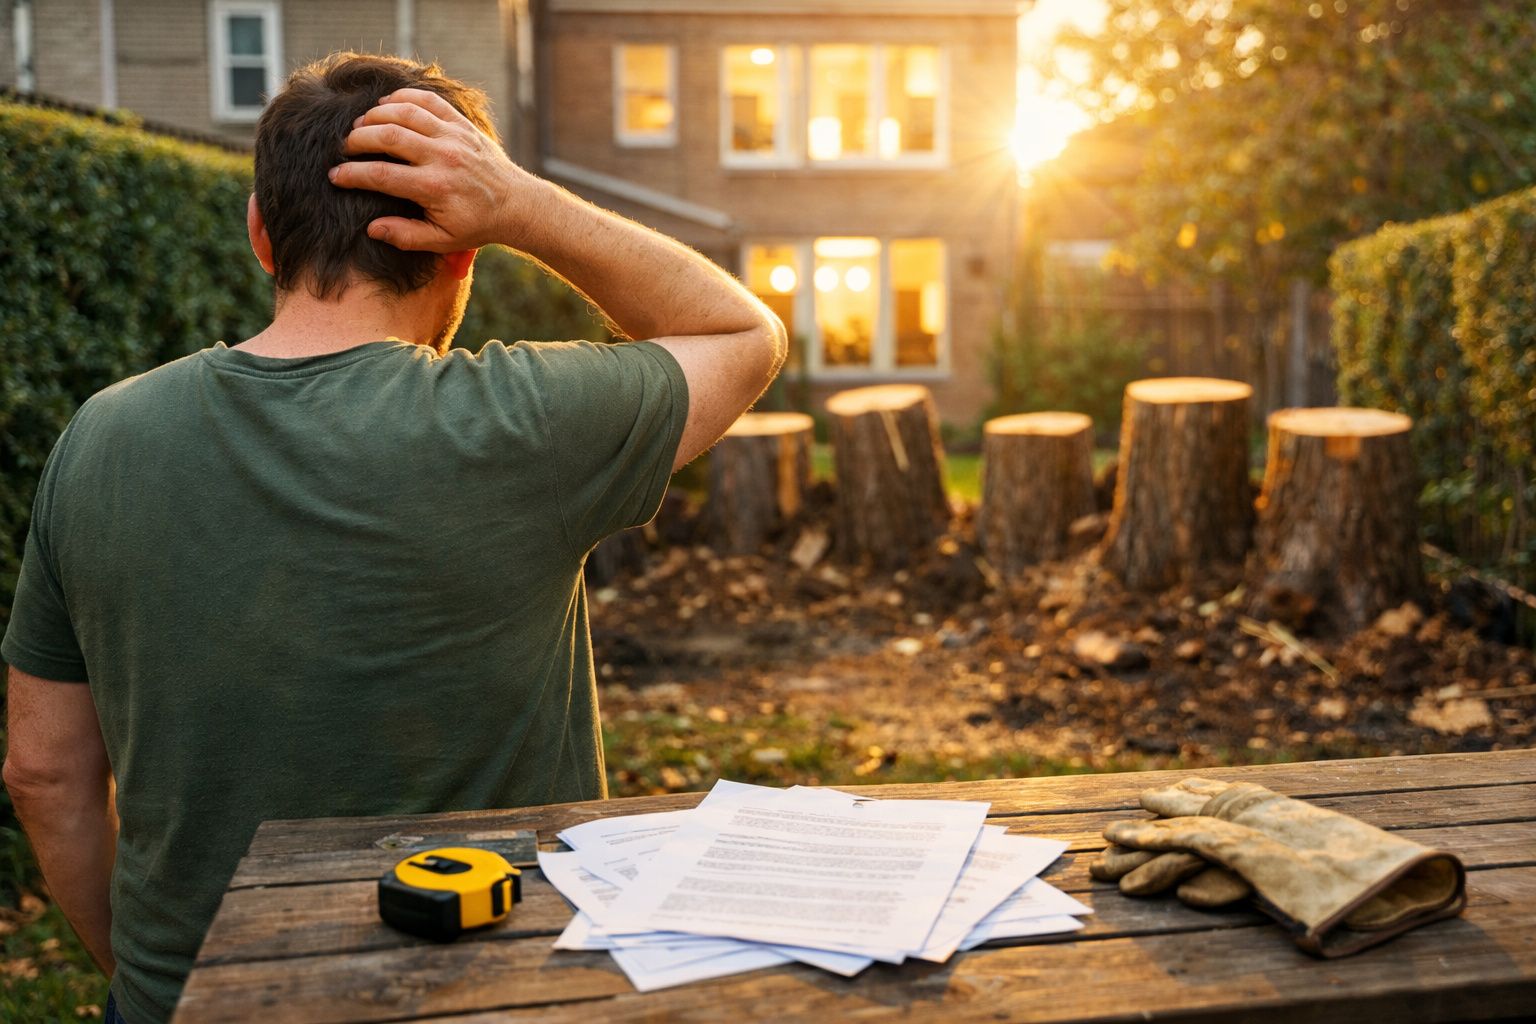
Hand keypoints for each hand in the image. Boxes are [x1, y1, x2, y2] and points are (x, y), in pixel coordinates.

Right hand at [329, 88, 544, 251]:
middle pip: (388, 136)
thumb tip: (372, 228)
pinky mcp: (461, 124)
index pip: (381, 176)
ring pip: (404, 112)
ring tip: (360, 126)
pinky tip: (386, 105)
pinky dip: (403, 97)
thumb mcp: (442, 240)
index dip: (353, 174)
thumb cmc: (476, 225)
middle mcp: (442, 157)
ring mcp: (453, 136)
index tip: (335, 175)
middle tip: (344, 147)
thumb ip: (406, 236)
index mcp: (434, 188)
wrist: (515, 205)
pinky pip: (428, 100)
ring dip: (376, 115)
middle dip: (358, 139)